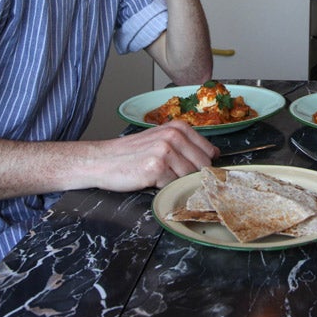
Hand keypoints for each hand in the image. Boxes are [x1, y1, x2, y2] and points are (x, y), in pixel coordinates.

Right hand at [90, 120, 218, 190]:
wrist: (101, 160)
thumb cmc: (132, 153)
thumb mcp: (161, 139)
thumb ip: (186, 145)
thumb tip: (215, 155)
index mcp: (178, 127)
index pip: (209, 152)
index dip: (205, 166)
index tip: (198, 173)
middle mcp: (174, 136)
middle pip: (203, 166)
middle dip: (192, 177)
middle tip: (175, 178)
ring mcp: (165, 150)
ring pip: (189, 177)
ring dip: (177, 183)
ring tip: (161, 178)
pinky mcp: (156, 167)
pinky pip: (173, 185)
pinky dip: (165, 188)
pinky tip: (152, 181)